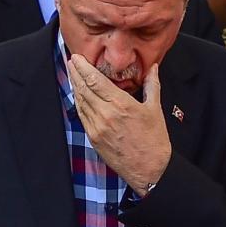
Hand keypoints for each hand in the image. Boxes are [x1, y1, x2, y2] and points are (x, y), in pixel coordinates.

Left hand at [67, 53, 171, 193]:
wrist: (149, 169)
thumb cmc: (154, 140)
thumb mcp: (155, 109)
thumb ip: (152, 85)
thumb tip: (154, 68)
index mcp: (121, 104)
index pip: (95, 80)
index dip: (83, 67)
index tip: (77, 57)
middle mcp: (106, 114)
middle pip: (84, 88)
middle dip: (75, 72)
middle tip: (70, 60)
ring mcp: (97, 127)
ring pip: (80, 101)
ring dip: (75, 86)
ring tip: (72, 73)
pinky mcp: (94, 138)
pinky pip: (82, 115)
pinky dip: (78, 102)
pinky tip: (78, 94)